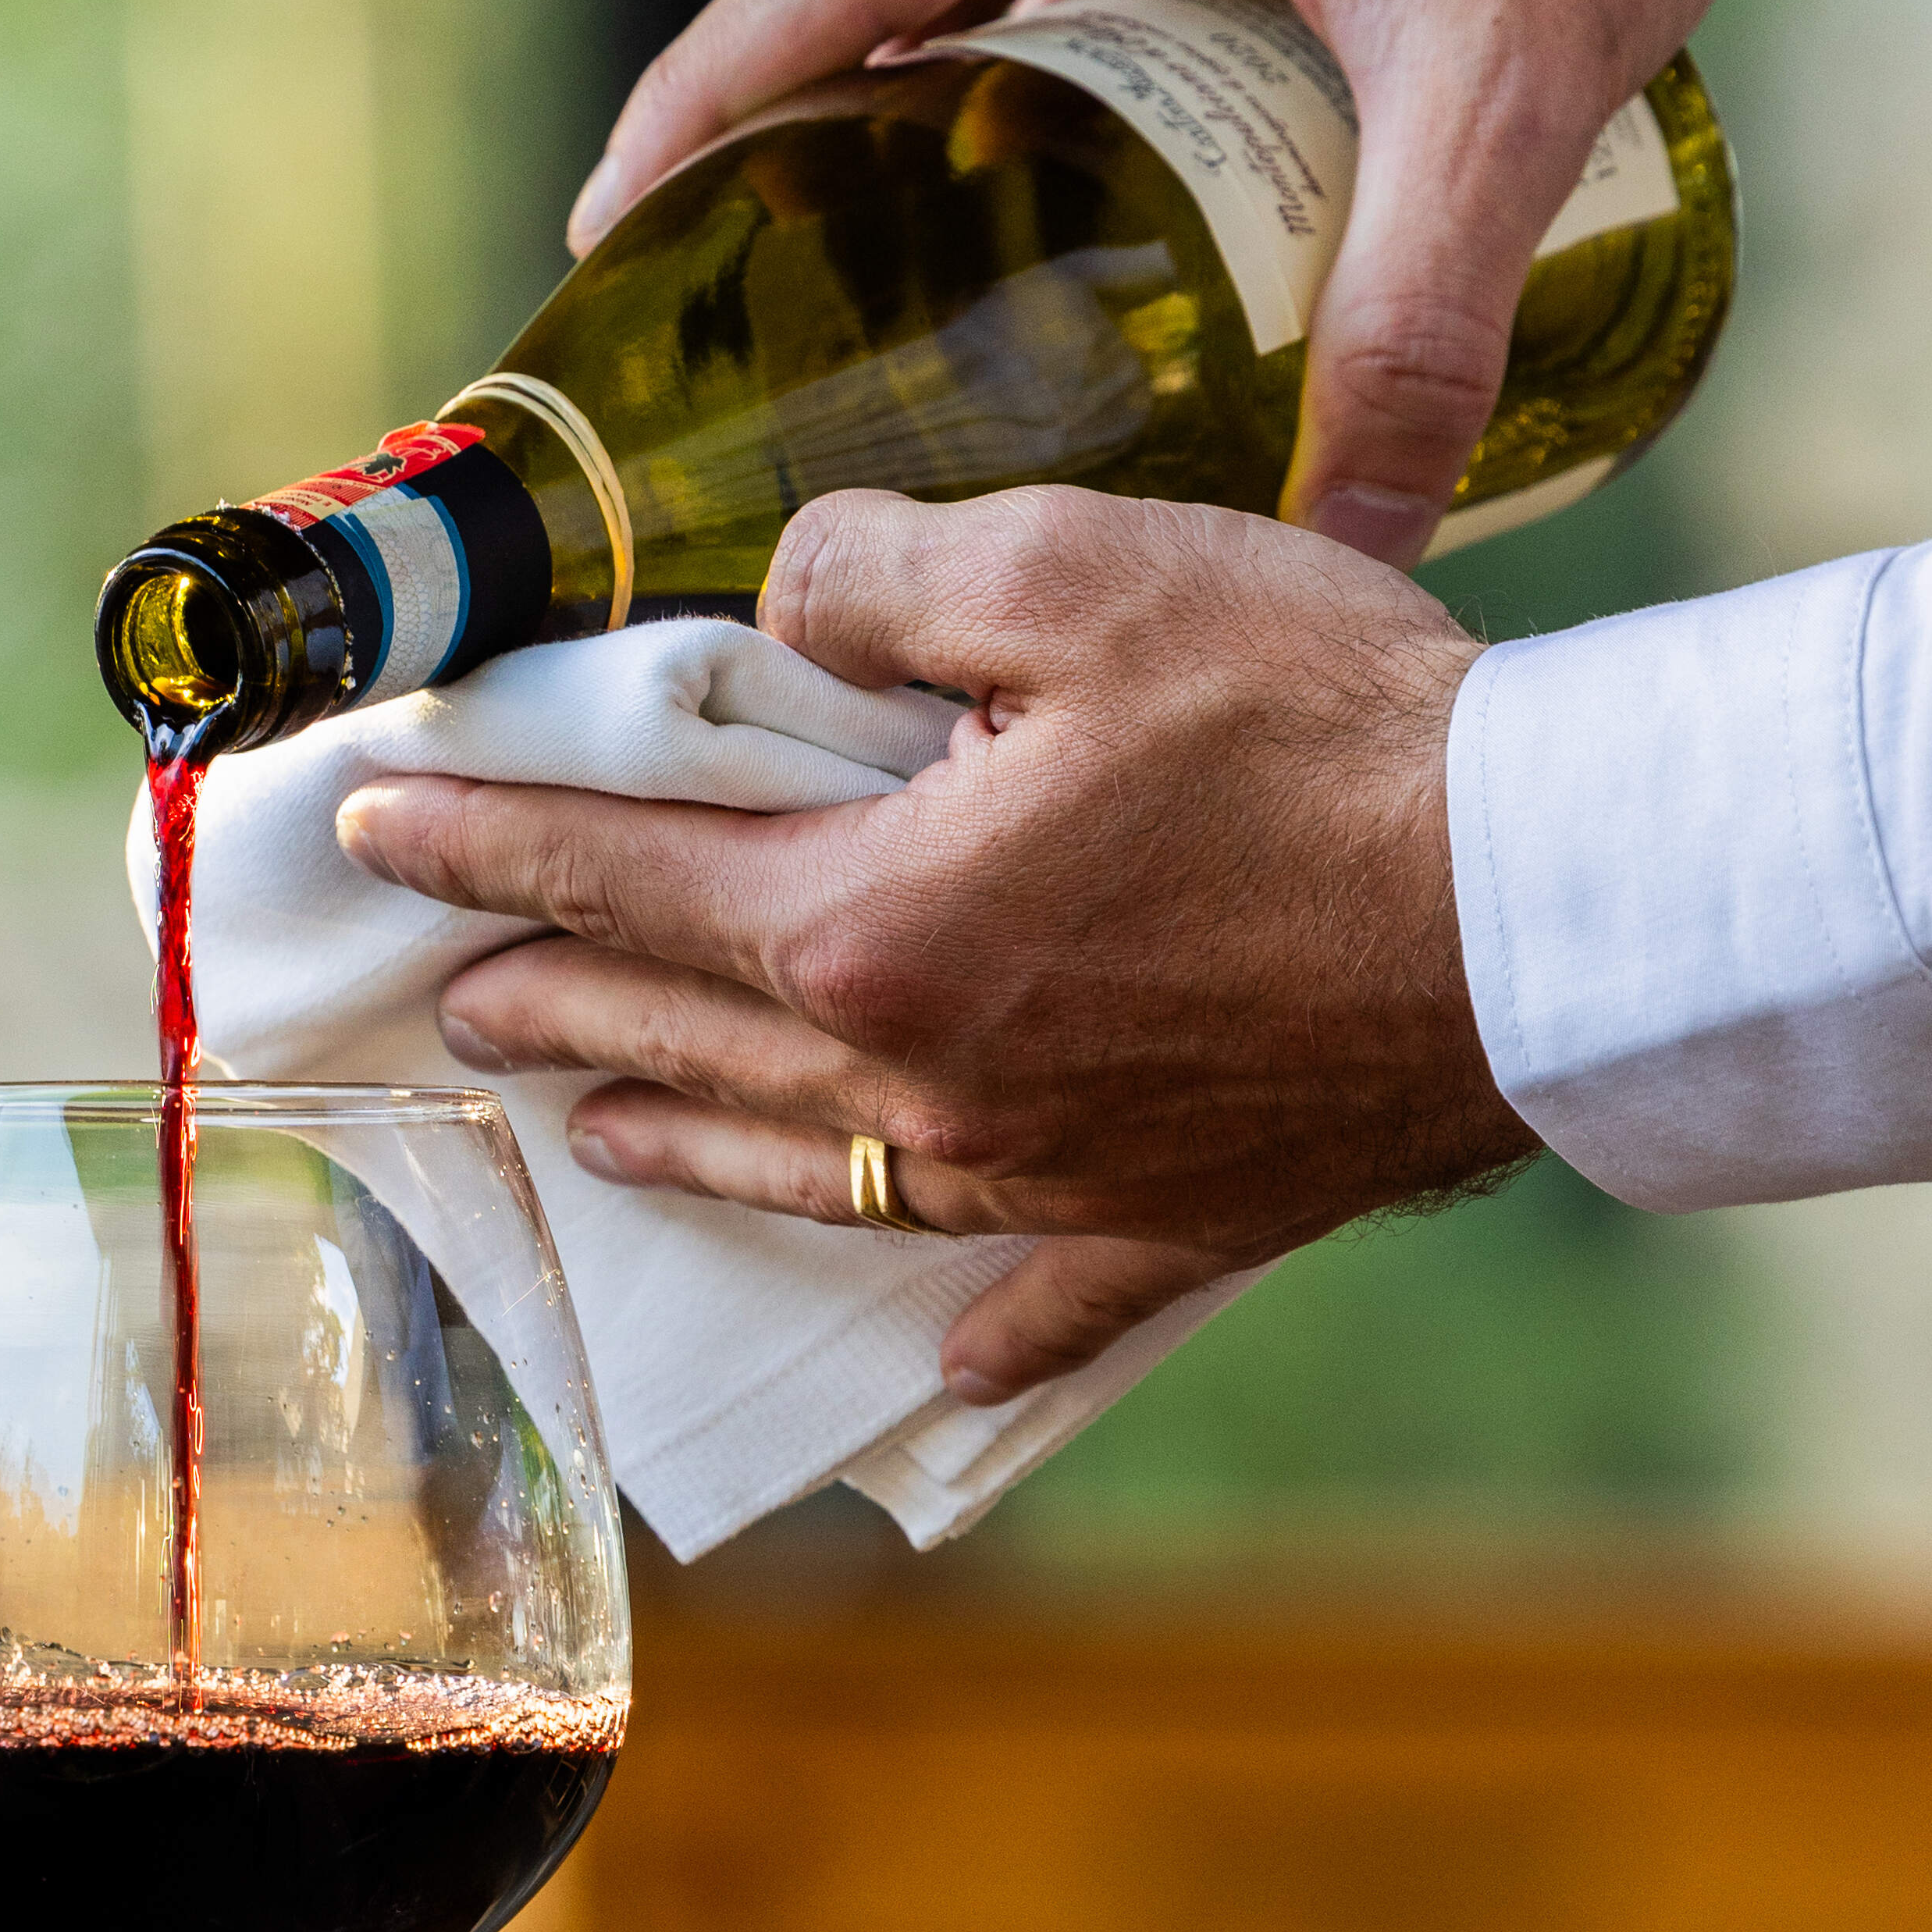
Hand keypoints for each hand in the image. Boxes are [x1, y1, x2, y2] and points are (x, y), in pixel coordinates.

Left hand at [334, 490, 1524, 1401]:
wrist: (1557, 908)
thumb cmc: (1323, 725)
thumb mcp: (1078, 570)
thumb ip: (883, 575)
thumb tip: (785, 603)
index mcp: (876, 922)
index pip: (627, 874)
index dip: (489, 842)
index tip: (374, 829)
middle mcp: (928, 1079)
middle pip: (689, 1036)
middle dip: (552, 1005)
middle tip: (451, 1001)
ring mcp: (1051, 1171)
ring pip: (816, 1173)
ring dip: (687, 1148)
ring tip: (593, 1138)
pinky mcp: (1183, 1216)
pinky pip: (1049, 1295)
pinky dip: (985, 1328)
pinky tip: (944, 1360)